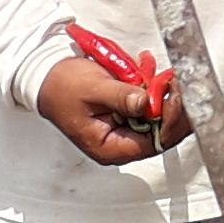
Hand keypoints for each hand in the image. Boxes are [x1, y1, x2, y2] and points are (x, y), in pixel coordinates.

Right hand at [41, 53, 191, 166]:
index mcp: (110, 148)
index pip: (155, 141)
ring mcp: (124, 130)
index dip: (171, 119)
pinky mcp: (125, 115)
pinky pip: (149, 107)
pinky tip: (153, 74)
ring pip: (158, 118)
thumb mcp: (93, 88)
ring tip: (164, 76)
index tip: (177, 93)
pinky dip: (154, 90)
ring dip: (164, 96)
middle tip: (176, 82)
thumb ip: (121, 97)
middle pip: (161, 132)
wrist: (46, 76)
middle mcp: (120, 144)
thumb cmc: (62, 86)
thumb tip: (147, 103)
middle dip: (172, 106)